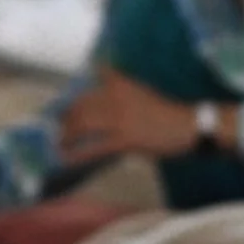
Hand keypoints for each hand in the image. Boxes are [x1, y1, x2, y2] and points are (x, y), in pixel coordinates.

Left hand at [56, 71, 213, 164]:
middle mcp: (117, 99)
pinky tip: (66, 158)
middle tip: (55, 127)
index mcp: (122, 85)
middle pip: (81, 107)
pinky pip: (95, 148)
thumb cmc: (167, 112)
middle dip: (65, 118)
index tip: (57, 106)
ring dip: (67, 135)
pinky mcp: (125, 140)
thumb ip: (122, 89)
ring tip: (57, 142)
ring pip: (84, 126)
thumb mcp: (142, 92)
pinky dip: (78, 153)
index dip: (71, 97)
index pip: (90, 86)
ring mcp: (120, 120)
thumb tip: (103, 90)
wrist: (188, 125)